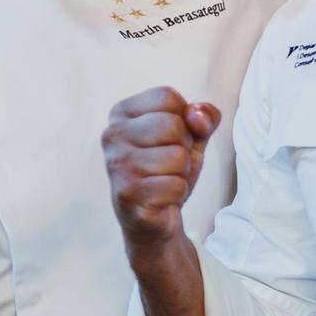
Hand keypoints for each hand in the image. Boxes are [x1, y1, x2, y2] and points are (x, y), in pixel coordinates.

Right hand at [102, 87, 219, 248]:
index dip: (184, 120)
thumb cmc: (169, 171)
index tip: (170, 140)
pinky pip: (175, 186)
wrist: (155, 218)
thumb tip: (196, 116)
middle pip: (173, 125)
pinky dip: (177, 194)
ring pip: (177, 157)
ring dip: (181, 173)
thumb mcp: (192, 137)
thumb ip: (203, 117)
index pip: (168, 98)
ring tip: (164, 181)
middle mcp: (112, 135)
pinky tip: (161, 198)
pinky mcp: (126, 194)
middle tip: (169, 164)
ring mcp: (116, 165)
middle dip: (184, 148)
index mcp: (122, 113)